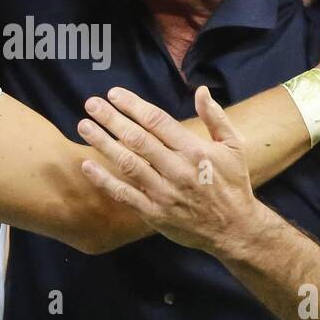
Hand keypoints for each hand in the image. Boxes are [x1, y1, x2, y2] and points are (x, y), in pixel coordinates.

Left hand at [78, 85, 261, 254]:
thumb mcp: (234, 147)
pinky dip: (104, 180)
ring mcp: (164, 193)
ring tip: (84, 126)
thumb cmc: (233, 184)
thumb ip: (216, 118)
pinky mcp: (155, 213)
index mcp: (195, 150)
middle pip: (138, 139)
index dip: (133, 105)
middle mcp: (177, 169)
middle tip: (91, 104)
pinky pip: (125, 194)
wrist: (234, 229)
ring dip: (103, 143)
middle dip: (112, 119)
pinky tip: (87, 165)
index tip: (114, 94)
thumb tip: (202, 91)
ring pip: (127, 163)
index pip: (157, 121)